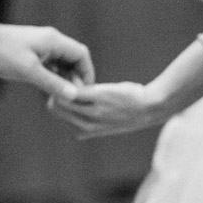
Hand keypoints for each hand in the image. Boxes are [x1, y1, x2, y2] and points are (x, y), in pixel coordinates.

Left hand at [0, 19, 93, 101]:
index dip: (87, 73)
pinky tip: (48, 95)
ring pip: (59, 66)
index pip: (81, 55)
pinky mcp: (28, 56)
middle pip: (72, 61)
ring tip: (62, 100)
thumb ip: (53, 83)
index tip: (86, 92)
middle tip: (74, 100)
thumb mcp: (29, 71)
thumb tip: (74, 95)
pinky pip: (47, 69)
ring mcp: (38, 49)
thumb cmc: (2, 53)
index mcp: (53, 41)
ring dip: (62, 82)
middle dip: (75, 79)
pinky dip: (50, 81)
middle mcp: (49, 42)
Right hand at [50, 81, 168, 138]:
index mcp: (83, 132)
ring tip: (68, 72)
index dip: (54, 98)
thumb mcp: (105, 124)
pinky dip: (70, 78)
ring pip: (59, 97)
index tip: (59, 86)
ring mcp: (90, 112)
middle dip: (53, 90)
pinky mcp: (96, 97)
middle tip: (61, 76)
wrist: (149, 108)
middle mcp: (84, 126)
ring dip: (60, 82)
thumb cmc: (129, 112)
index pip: (56, 114)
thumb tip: (74, 114)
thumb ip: (87, 121)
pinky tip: (76, 70)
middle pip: (53, 107)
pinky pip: (72, 88)